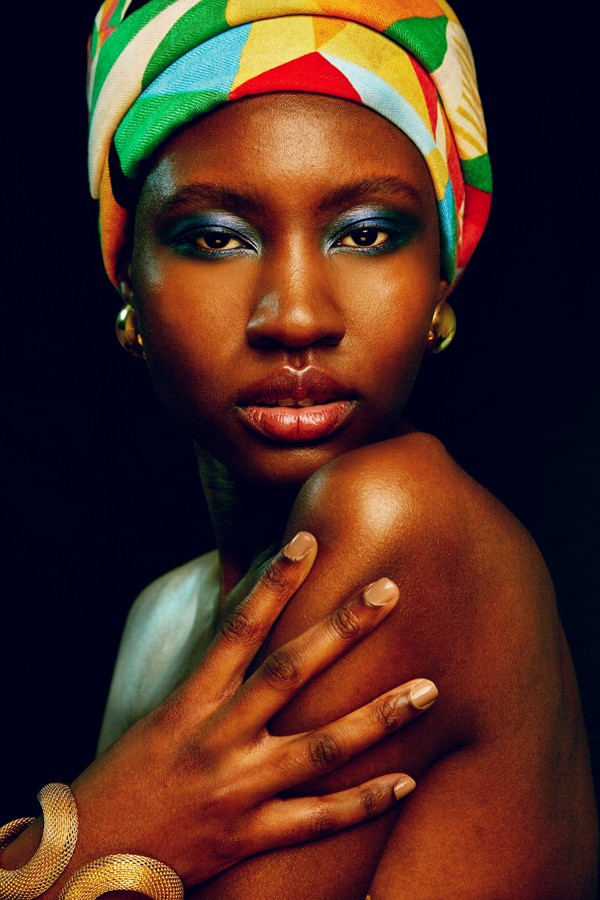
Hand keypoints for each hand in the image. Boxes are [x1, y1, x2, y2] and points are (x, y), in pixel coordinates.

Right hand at [4, 532, 437, 892]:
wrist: (90, 857)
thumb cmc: (127, 778)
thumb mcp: (160, 716)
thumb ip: (208, 679)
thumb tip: (247, 633)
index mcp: (189, 702)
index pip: (239, 627)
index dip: (274, 582)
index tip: (306, 541)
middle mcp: (218, 738)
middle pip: (291, 672)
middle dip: (343, 628)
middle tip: (389, 589)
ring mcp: (238, 789)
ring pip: (321, 747)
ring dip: (379, 717)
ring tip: (428, 689)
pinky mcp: (250, 836)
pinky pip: (318, 819)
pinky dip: (364, 800)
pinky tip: (406, 779)